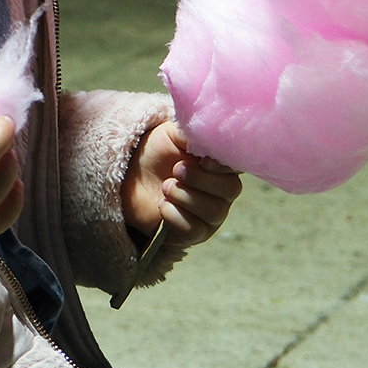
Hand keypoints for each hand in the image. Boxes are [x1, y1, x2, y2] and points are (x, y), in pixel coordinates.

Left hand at [121, 121, 241, 249]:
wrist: (129, 177)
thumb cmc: (155, 153)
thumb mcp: (173, 134)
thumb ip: (195, 134)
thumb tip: (214, 135)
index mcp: (220, 164)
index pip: (238, 166)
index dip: (225, 165)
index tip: (204, 161)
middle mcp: (221, 190)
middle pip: (230, 190)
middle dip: (200, 179)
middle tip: (176, 170)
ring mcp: (210, 214)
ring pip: (215, 211)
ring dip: (185, 196)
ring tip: (165, 187)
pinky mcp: (194, 233)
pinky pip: (195, 230)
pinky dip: (175, 215)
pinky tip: (162, 206)